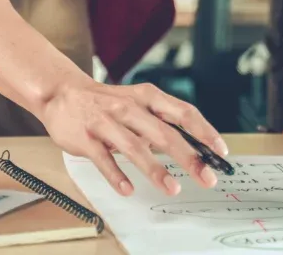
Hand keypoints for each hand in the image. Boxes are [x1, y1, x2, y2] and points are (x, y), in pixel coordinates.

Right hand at [40, 81, 226, 196]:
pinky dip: (116, 175)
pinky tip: (128, 189)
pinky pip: (103, 159)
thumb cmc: (108, 103)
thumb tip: (193, 149)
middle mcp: (129, 107)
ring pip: (135, 146)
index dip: (204, 131)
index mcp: (148, 97)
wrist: (62, 94)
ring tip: (172, 188)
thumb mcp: (139, 103)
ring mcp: (106, 121)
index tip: (220, 151)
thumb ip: (162, 123)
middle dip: (188, 157)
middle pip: (164, 133)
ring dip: (155, 169)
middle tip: (206, 177)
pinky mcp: (86, 137)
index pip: (183, 112)